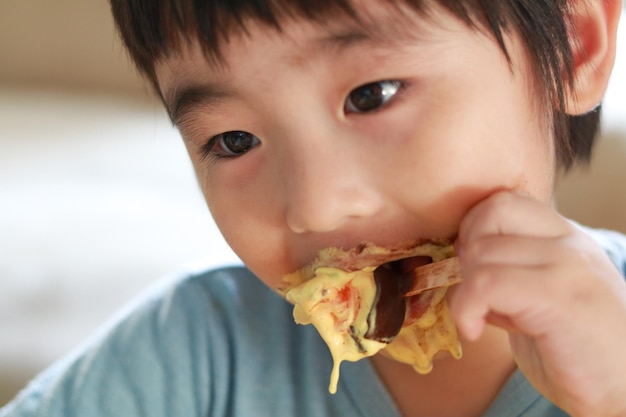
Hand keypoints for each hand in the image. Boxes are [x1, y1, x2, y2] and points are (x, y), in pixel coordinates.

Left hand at [451, 190, 625, 416]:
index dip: (474, 229)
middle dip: (467, 252)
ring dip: (466, 288)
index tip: (472, 268)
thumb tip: (460, 258)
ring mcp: (568, 266)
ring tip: (483, 318)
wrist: (623, 391)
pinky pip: (487, 283)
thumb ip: (508, 271)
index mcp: (564, 237)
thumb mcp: (538, 298)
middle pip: (491, 213)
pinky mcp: (560, 298)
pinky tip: (475, 330)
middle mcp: (569, 242)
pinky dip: (466, 308)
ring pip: (482, 251)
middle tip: (475, 291)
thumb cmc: (575, 351)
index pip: (505, 200)